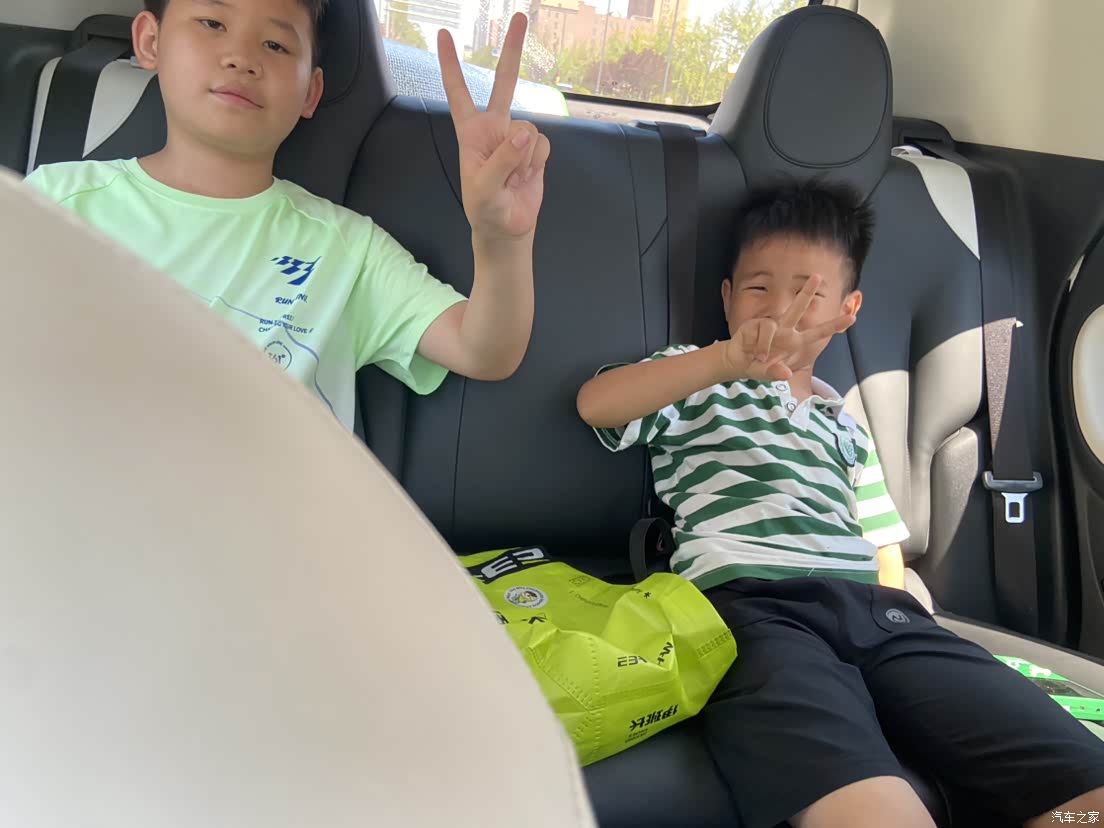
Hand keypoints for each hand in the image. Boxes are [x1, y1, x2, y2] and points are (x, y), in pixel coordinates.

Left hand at [437, 15, 550, 241]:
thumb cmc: (486, 209)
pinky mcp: (536, 150)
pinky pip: (543, 146)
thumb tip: (523, 133)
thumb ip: (502, 159)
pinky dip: (537, 163)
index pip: (458, 93)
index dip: (451, 65)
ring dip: (524, 159)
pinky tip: (527, 176)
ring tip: (513, 178)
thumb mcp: (484, 187)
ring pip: (530, 130)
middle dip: (511, 51)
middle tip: (519, 17)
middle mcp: (495, 128)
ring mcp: (517, 138)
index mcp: (471, 132)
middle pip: (504, 83)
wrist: (507, 228)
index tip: (444, 35)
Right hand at [722, 275, 855, 381]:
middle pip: (798, 308)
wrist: (736, 362)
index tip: (852, 317)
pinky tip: (756, 353)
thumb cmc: (756, 366)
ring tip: (761, 357)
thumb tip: (785, 373)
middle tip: (817, 276)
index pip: (817, 334)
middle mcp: (785, 330)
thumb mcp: (767, 375)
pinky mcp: (758, 324)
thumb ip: (776, 374)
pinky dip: (762, 345)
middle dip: (807, 291)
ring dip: (772, 341)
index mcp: (794, 342)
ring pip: (781, 316)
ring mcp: (771, 326)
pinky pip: (766, 330)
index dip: (834, 326)